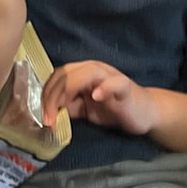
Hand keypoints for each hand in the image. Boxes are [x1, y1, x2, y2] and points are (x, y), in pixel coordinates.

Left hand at [41, 60, 156, 133]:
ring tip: (61, 111)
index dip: (46, 93)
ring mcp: (110, 76)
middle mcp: (94, 69)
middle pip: (67, 73)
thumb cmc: (113, 109)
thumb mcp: (84, 109)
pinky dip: (104, 88)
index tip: (42, 115)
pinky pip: (114, 83)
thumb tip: (46, 112)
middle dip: (52, 95)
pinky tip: (95, 97)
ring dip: (69, 90)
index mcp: (82, 72)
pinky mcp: (125, 86)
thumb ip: (68, 106)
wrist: (144, 113)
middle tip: (47, 118)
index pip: (58, 75)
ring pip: (87, 72)